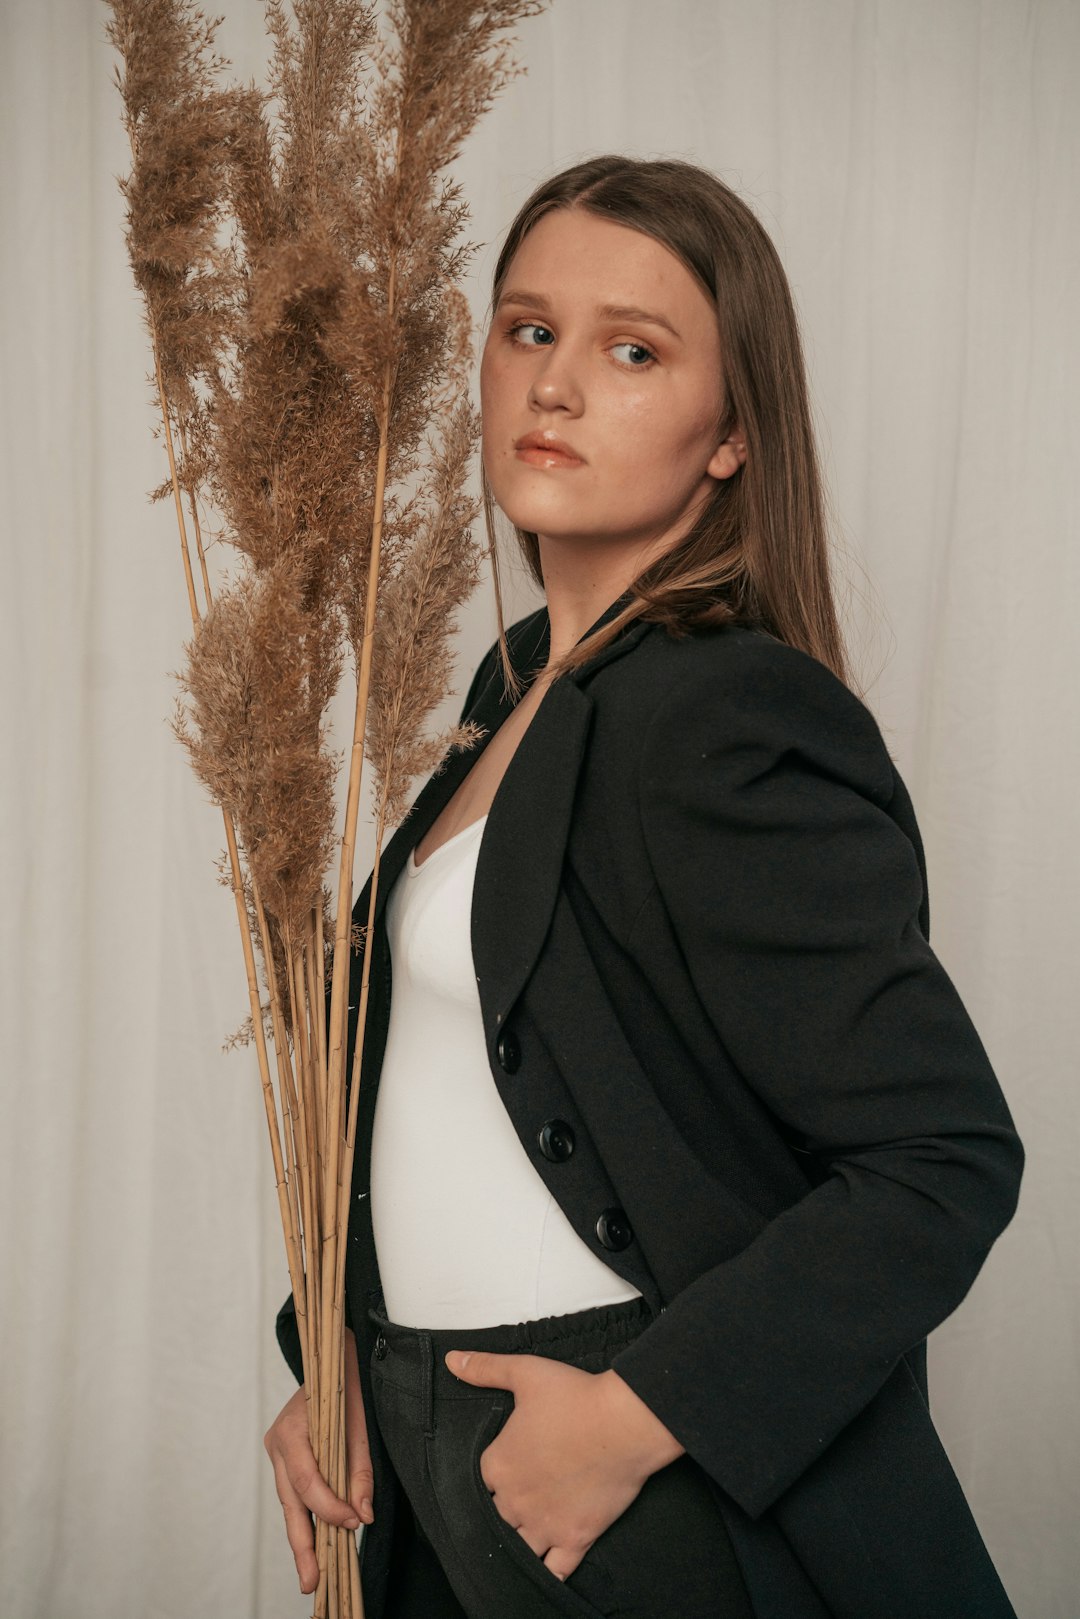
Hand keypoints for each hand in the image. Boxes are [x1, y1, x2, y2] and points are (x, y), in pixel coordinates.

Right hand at [264, 1328, 373, 1595]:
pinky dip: (307, 1516)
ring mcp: (279, 1452)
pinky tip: (315, 1545)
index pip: (307, 1481)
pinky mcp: (287, 1457)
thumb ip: (360, 1468)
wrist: (334, 1352)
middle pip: (290, 1502)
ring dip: (303, 1538)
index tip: (355, 1523)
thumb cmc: (349, 1381)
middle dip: (303, 1545)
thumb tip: (364, 1515)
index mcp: (291, 1430)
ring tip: (312, 1576)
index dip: (329, 1507)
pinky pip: (296, 1492)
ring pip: (290, 1502)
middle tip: (313, 1583)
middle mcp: (278, 1444)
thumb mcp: (360, 1420)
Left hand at [445, 1348, 684, 1582]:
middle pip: (498, 1516)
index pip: (483, 1481)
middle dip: (508, 1507)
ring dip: (522, 1540)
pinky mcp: (575, 1539)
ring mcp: (544, 1525)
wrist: (624, 1423)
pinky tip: (549, 1564)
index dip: (497, 1473)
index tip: (513, 1464)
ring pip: (520, 1547)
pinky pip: (555, 1571)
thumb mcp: (525, 1372)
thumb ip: (485, 1368)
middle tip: (527, 1493)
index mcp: (498, 1465)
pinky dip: (549, 1571)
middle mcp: (514, 1502)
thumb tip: (451, 1360)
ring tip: (532, 1529)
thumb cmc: (576, 1396)